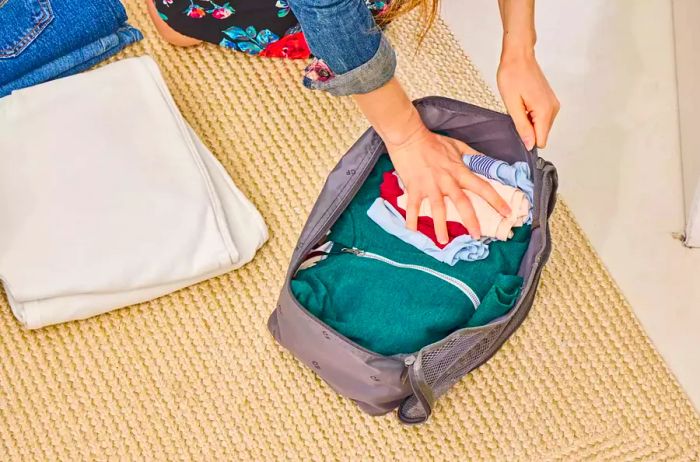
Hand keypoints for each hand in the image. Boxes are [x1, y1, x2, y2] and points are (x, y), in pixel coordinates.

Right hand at [386, 127, 511, 242]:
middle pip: (462, 203)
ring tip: (443, 241)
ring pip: (438, 208)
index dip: (496, 200)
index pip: (482, 187)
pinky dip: (411, 219)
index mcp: (459, 171)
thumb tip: (487, 162)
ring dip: (440, 226)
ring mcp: (430, 185)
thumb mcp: (457, 145)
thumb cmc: (432, 141)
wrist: (409, 136)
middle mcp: (447, 180)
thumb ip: (472, 155)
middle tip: (476, 236)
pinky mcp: (414, 187)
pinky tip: (412, 231)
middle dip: (471, 220)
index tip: (506, 212)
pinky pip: (413, 206)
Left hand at [497, 50, 558, 149]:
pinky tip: (523, 103)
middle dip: (528, 130)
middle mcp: (553, 109)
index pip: (541, 141)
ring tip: (519, 106)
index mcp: (544, 111)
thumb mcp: (512, 105)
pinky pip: (541, 117)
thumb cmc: (512, 76)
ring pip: (541, 126)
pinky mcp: (549, 100)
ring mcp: (552, 104)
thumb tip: (530, 144)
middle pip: (541, 134)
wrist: (518, 56)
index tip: (517, 132)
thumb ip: (522, 126)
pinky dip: (531, 115)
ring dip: (529, 122)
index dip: (528, 141)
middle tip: (516, 114)